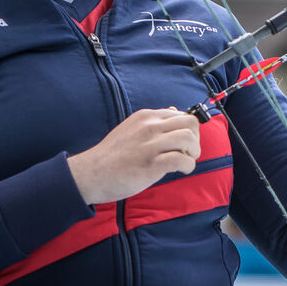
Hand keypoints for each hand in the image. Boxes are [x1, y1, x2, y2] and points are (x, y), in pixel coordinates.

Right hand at [66, 108, 200, 205]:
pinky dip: (188, 166)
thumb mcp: (131, 129)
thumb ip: (152, 123)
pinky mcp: (152, 164)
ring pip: (189, 139)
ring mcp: (150, 145)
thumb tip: (174, 112)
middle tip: (189, 152)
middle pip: (190, 123)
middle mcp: (150, 126)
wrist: (90, 173)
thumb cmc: (111, 155)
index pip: (181, 114)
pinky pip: (182, 160)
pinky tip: (181, 170)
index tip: (184, 142)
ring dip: (194, 152)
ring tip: (186, 161)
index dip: (188, 129)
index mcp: (145, 116)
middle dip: (195, 138)